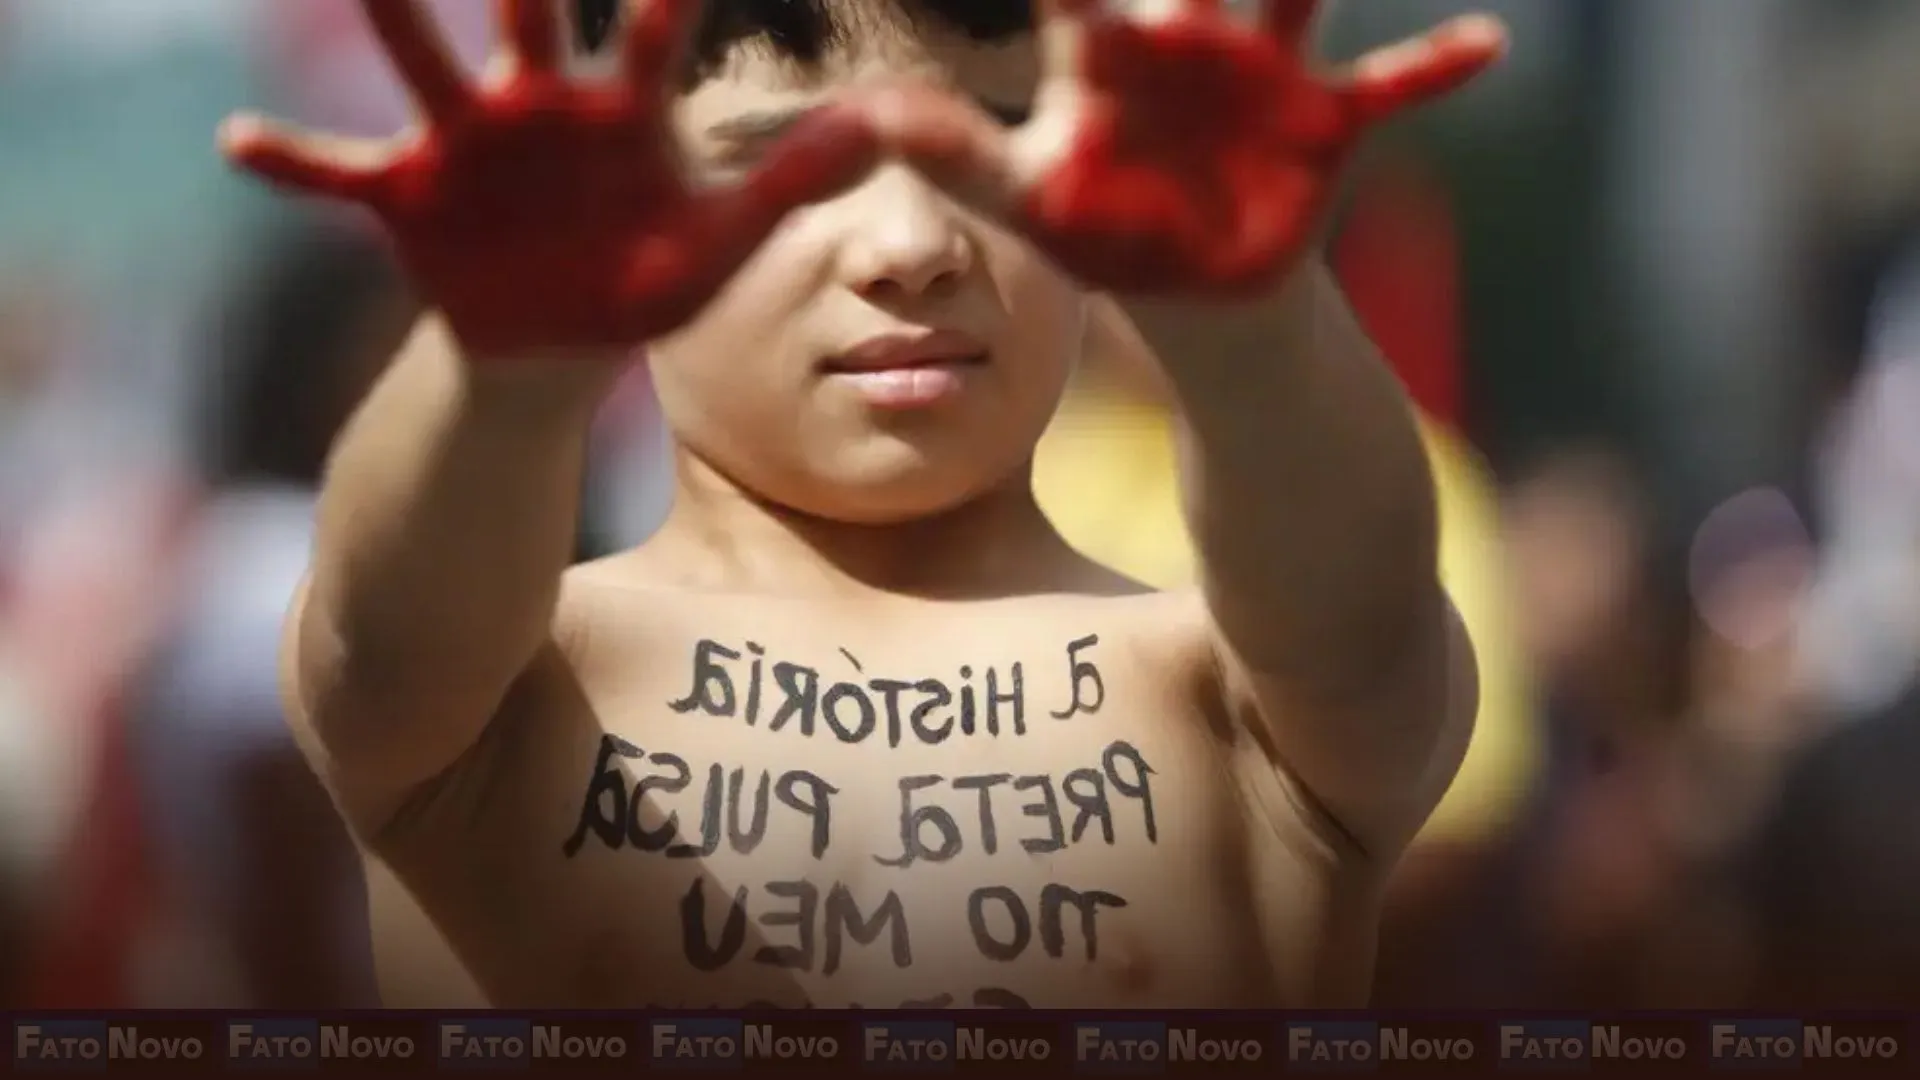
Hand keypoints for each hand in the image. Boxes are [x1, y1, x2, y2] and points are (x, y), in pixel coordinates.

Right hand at [220, 0, 881, 357]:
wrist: (559, 345)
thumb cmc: (644, 282)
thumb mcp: (722, 241)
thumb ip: (789, 182)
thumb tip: (873, 128)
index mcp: (622, 112)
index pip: (658, 25)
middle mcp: (537, 104)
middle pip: (528, 13)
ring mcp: (467, 145)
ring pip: (422, 64)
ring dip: (393, 19)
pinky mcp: (409, 196)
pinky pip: (338, 172)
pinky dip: (289, 160)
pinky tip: (237, 142)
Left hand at [868, 0, 1505, 295]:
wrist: (1197, 292)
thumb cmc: (1104, 233)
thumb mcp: (1024, 198)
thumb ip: (953, 154)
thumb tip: (864, 115)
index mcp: (1108, 56)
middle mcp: (1190, 42)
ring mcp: (1263, 76)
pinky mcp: (1324, 125)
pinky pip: (1389, 87)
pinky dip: (1434, 67)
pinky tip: (1485, 44)